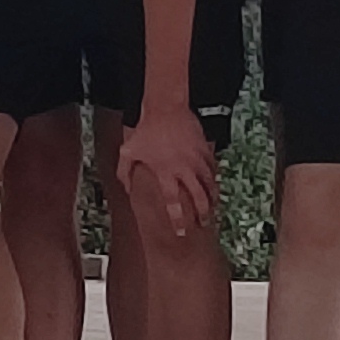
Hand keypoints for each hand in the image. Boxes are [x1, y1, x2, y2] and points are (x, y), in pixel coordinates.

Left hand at [117, 107, 216, 239]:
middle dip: (202, 214)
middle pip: (199, 197)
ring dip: (212, 198)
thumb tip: (127, 189)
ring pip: (211, 185)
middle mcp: (184, 169)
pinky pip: (214, 169)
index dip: (178, 219)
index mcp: (165, 173)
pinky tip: (214, 184)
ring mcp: (197, 159)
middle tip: (203, 223)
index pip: (173, 202)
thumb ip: (124, 173)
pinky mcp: (205, 150)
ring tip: (213, 208)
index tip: (182, 232)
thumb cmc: (145, 130)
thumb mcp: (128, 152)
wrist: (165, 107)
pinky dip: (215, 179)